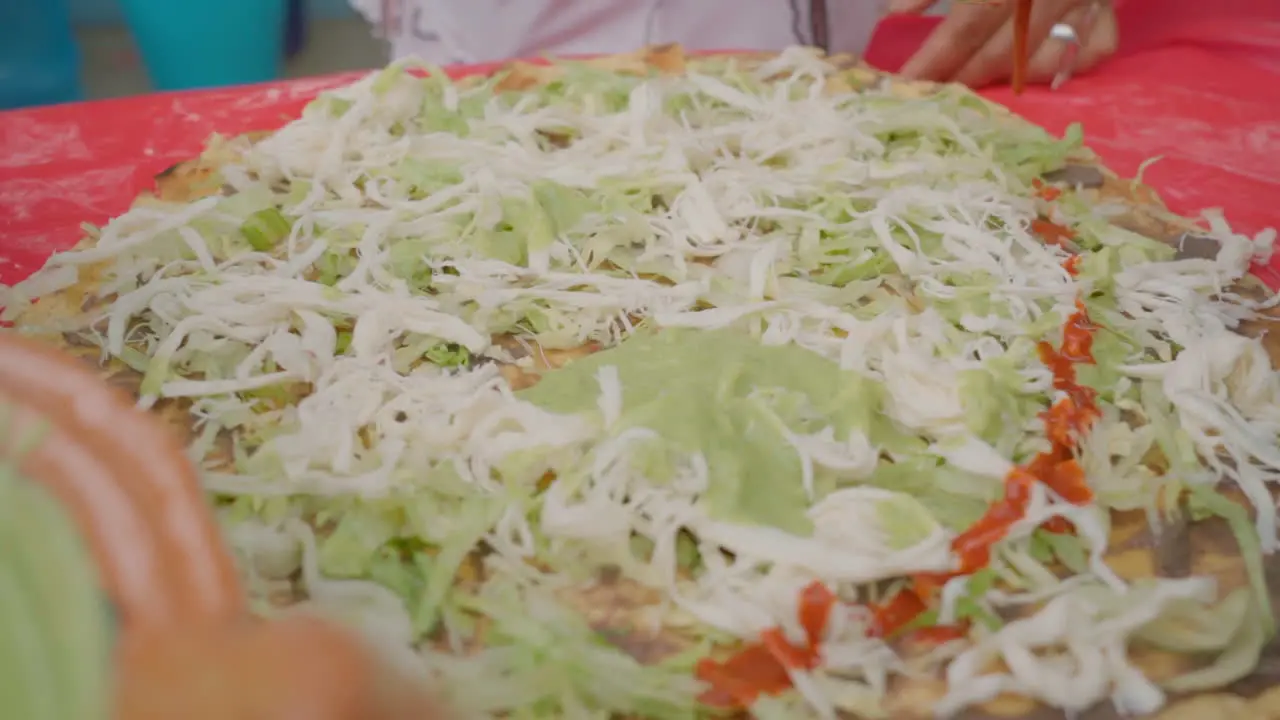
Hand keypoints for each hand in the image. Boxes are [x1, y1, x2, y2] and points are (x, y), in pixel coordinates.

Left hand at [893, 0, 1118, 88]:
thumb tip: (894, 15)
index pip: (968, 23)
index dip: (936, 58)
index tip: (907, 84)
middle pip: (1003, 50)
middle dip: (965, 77)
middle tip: (934, 94)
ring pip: (1045, 58)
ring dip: (1006, 79)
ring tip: (973, 83)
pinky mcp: (1110, 5)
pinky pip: (1093, 51)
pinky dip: (1063, 67)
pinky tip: (1032, 71)